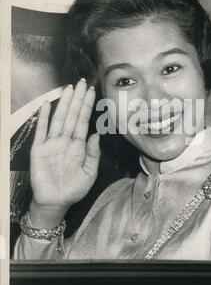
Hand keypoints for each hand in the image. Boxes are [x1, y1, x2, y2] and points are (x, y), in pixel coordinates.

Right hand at [30, 79, 100, 223]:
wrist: (56, 202)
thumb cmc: (74, 188)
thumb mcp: (89, 173)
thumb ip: (94, 154)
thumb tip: (98, 134)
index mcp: (79, 145)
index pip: (84, 121)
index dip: (87, 106)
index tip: (92, 92)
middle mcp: (66, 140)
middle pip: (72, 115)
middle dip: (77, 99)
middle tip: (82, 83)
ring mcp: (52, 143)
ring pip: (59, 119)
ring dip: (63, 104)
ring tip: (68, 89)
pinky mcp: (39, 149)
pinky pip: (41, 131)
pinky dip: (43, 118)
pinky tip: (46, 105)